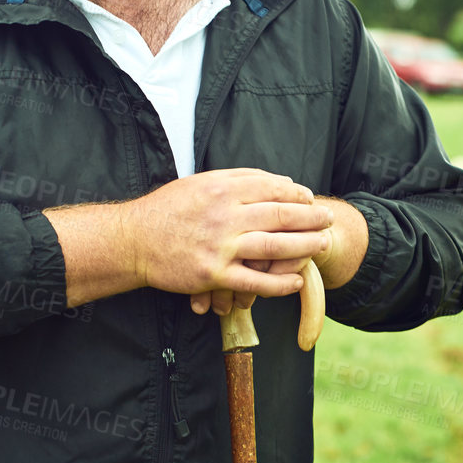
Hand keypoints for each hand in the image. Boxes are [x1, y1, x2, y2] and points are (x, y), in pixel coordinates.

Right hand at [123, 169, 331, 305]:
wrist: (134, 240)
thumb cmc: (168, 209)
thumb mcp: (201, 182)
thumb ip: (240, 179)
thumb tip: (280, 180)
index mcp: (222, 188)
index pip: (273, 188)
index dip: (298, 194)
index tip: (311, 200)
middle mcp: (224, 215)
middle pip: (280, 215)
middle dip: (311, 218)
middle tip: (328, 220)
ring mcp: (220, 247)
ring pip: (274, 246)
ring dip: (304, 247)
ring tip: (322, 246)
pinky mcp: (213, 275)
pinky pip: (255, 281)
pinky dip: (279, 283)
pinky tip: (294, 281)